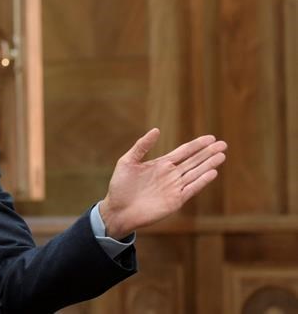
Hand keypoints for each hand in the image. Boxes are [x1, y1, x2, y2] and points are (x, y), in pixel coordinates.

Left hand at [100, 128, 225, 239]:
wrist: (118, 210)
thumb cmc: (120, 186)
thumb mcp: (128, 161)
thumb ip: (141, 146)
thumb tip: (156, 130)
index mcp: (160, 164)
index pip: (183, 152)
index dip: (197, 145)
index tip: (211, 138)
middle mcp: (170, 175)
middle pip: (193, 161)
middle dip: (208, 152)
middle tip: (224, 144)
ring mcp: (174, 187)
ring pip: (196, 173)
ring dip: (209, 165)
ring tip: (222, 156)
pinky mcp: (175, 201)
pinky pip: (191, 189)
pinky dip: (202, 181)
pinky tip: (212, 172)